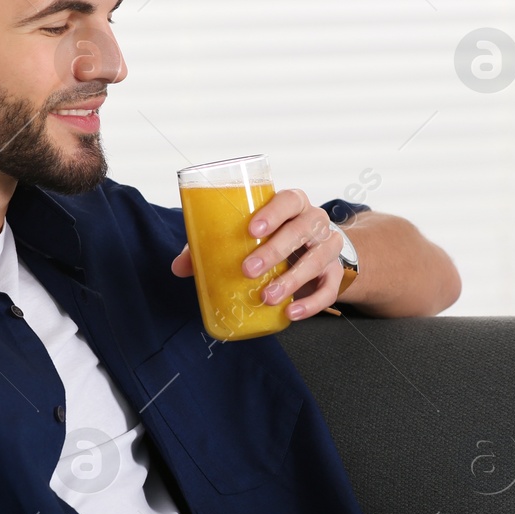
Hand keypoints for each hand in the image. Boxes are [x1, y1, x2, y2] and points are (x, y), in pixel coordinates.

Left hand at [169, 188, 344, 320]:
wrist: (316, 252)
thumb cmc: (274, 238)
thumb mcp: (248, 237)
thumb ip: (213, 247)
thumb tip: (179, 267)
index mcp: (293, 205)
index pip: (289, 200)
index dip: (273, 213)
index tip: (252, 230)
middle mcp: (315, 222)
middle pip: (303, 229)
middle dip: (276, 250)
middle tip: (249, 270)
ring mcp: (329, 247)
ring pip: (317, 260)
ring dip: (292, 280)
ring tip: (267, 297)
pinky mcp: (335, 273)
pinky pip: (330, 289)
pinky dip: (312, 304)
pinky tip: (291, 313)